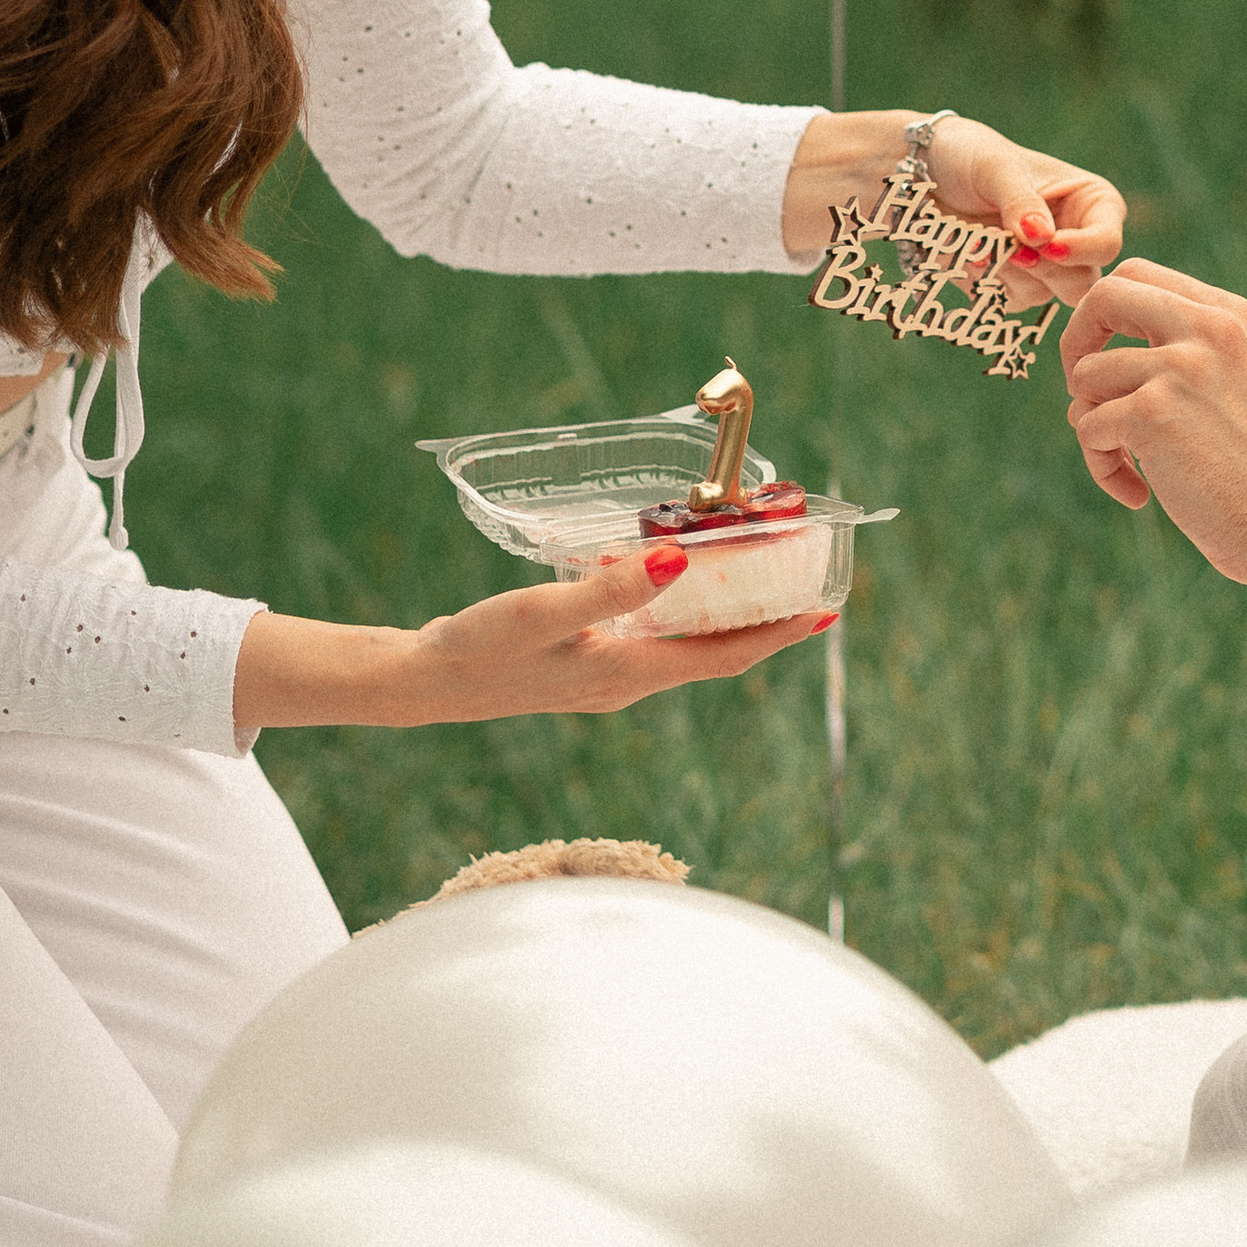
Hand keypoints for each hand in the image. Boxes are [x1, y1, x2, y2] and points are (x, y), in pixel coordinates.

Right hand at [233, 548, 835, 733]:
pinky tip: (670, 575)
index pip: (724, 658)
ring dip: (723, 613)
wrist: (421, 683)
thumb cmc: (477, 648)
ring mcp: (607, 674)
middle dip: (764, 621)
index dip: (778, 637)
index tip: (825, 614)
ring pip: (685, 644)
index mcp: (628, 673)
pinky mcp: (585, 661)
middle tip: (804, 581)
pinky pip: (652, 635)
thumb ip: (608, 591)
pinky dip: (677, 608)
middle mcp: (627, 680)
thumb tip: (676, 563)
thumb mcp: (541, 613)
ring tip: (756, 571)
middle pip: (715, 653)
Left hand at [780, 109, 1123, 304]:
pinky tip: (968, 250)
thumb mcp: (995, 167)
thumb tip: (1042, 237)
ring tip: (977, 236)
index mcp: (1092, 203)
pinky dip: (985, 278)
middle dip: (1042, 267)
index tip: (1045, 243)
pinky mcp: (1012, 285)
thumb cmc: (967, 154)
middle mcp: (1076, 238)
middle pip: (1082, 283)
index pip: (1106, 242)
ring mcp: (1045, 266)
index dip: (1081, 249)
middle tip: (1009, 248)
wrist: (918, 171)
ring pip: (1042, 295)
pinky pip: (1007, 300)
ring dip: (1006, 270)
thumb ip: (1020, 201)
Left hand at [1060, 258, 1246, 578]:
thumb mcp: (1235, 381)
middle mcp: (1206, 327)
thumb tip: (1084, 369)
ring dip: (1092, 426)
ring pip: (1086, 377)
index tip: (1103, 358)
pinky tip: (1139, 494)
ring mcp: (1179, 367)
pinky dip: (1102, 469)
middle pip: (1103, 297)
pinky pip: (1088, 429)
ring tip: (1128, 463)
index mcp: (1227, 314)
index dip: (1102, 313)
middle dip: (1076, 343)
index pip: (1137, 274)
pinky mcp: (1152, 412)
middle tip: (1084, 395)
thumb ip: (1179, 353)